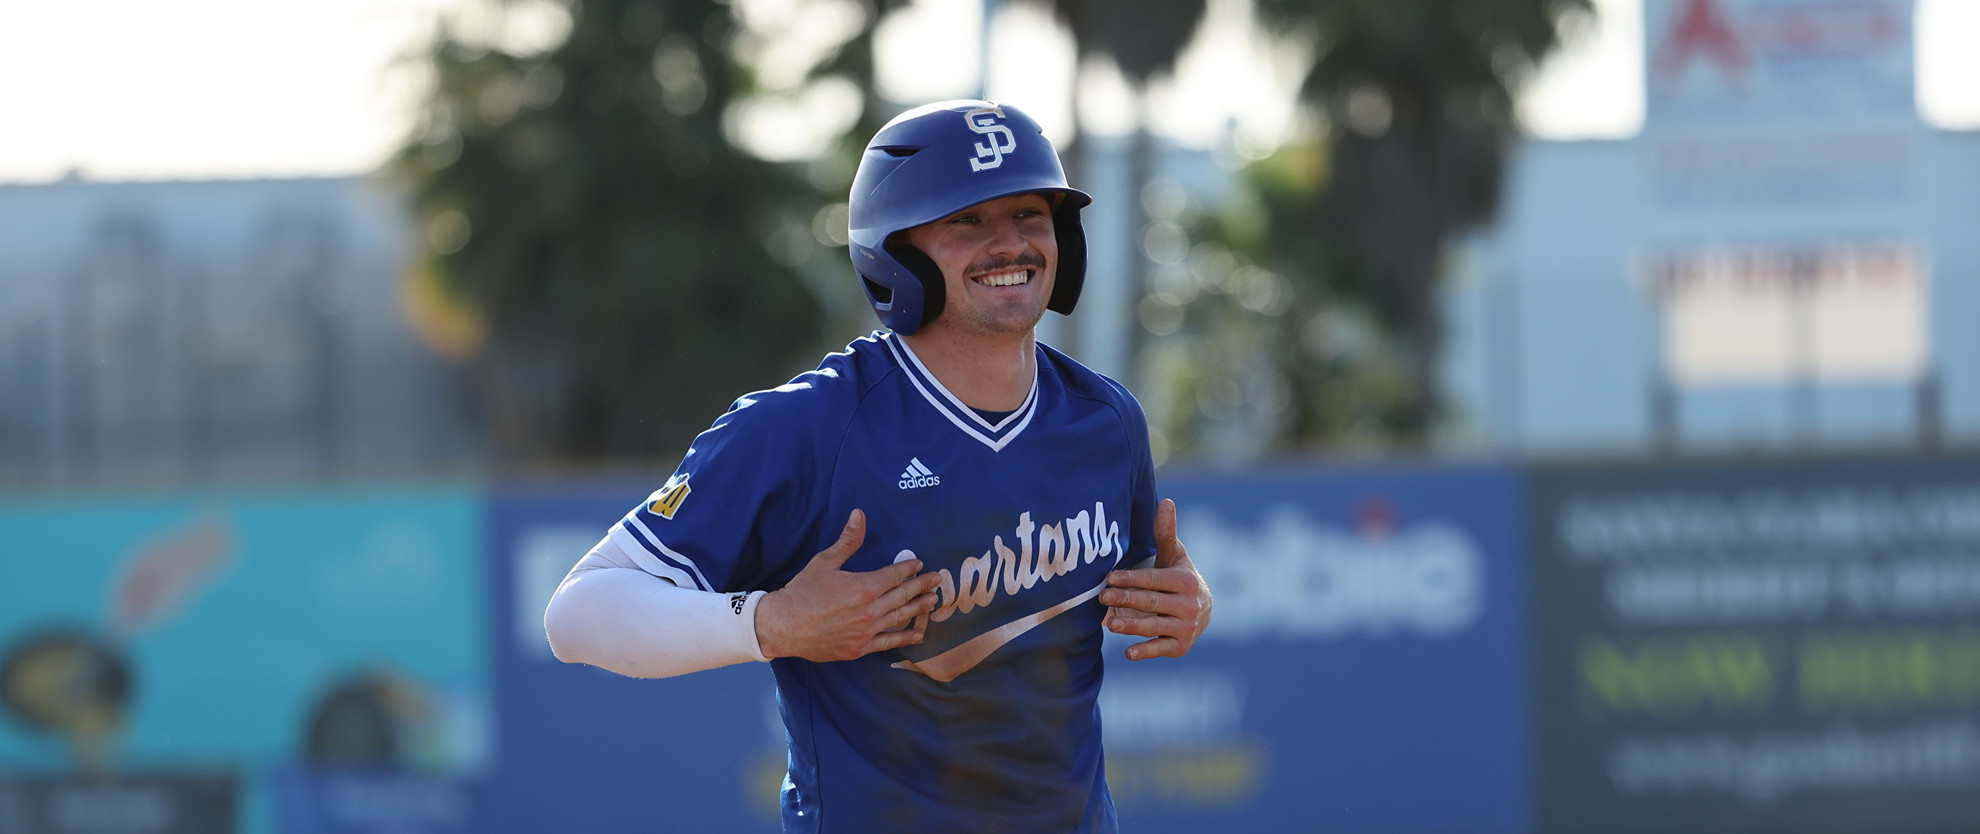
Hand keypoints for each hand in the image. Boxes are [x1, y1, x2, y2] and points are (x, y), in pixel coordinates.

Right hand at [754, 509, 943, 661]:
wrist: (784, 626)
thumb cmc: (803, 592)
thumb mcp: (825, 562)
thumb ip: (848, 540)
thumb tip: (859, 514)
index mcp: (864, 586)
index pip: (895, 575)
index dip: (909, 568)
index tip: (919, 564)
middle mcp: (870, 610)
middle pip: (904, 595)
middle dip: (922, 586)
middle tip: (937, 580)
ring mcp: (867, 631)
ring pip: (901, 618)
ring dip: (919, 608)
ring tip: (934, 601)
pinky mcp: (861, 648)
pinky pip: (889, 642)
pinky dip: (906, 637)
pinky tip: (919, 634)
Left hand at [1100, 499, 1211, 660]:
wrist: (1202, 610)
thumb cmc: (1179, 577)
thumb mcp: (1175, 555)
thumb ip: (1166, 532)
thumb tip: (1166, 501)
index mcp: (1187, 581)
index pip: (1154, 579)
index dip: (1132, 579)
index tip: (1109, 578)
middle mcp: (1190, 605)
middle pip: (1152, 602)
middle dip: (1126, 600)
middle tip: (1102, 597)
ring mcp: (1186, 627)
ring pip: (1155, 627)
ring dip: (1132, 625)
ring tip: (1110, 624)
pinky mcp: (1181, 646)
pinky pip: (1161, 649)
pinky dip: (1146, 652)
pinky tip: (1128, 653)